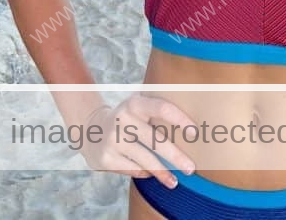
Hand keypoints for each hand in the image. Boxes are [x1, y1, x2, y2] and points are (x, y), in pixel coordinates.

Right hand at [80, 94, 197, 187]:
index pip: (162, 108)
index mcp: (135, 103)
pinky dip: (145, 173)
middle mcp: (123, 119)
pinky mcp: (106, 158)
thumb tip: (192, 128)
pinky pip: (133, 170)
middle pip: (155, 140)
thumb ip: (157, 110)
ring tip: (175, 182)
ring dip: (163, 173)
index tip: (194, 132)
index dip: (180, 119)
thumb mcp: (138, 106)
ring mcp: (113, 140)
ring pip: (145, 159)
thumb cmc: (127, 118)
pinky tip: (152, 175)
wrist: (91, 129)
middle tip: (190, 168)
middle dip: (176, 156)